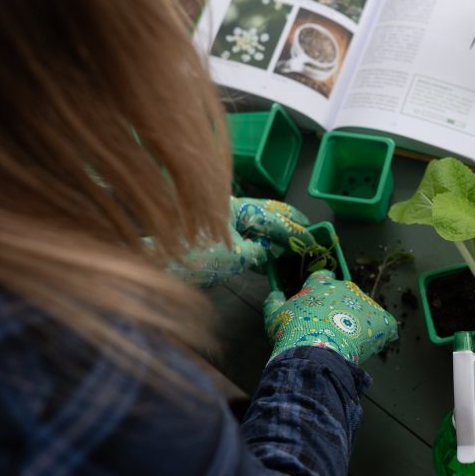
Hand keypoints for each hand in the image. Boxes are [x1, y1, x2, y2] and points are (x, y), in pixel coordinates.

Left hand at [175, 197, 314, 286]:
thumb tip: (274, 250)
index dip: (295, 229)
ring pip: (255, 222)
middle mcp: (228, 207)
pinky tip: (270, 251)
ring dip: (275, 232)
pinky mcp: (214, 233)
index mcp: (235, 206)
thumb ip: (261, 251)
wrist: (162, 269)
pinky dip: (259, 240)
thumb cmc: (199, 259)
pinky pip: (244, 232)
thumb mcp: (238, 256)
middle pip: (265, 212)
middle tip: (309, 230)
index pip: (273, 216)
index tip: (312, 238)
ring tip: (295, 240)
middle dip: (288, 222)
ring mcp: (220, 219)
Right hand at [265, 270, 397, 363]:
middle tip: (331, 327)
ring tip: (349, 340)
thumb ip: (273, 302)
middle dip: (340, 306)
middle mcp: (345, 287)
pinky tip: (370, 344)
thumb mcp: (274, 316)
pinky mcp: (381, 318)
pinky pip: (385, 323)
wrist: (316, 351)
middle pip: (345, 293)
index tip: (319, 300)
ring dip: (358, 320)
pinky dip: (379, 332)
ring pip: (363, 308)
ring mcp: (365, 302)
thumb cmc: (292, 331)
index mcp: (321, 284)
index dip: (322, 287)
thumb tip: (274, 293)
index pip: (323, 276)